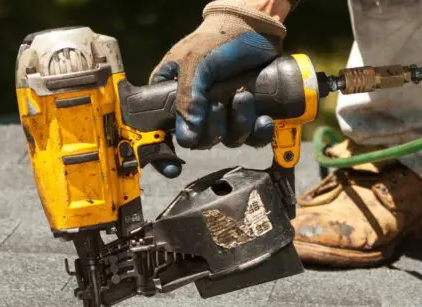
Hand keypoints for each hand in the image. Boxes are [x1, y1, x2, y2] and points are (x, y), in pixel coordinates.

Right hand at [150, 0, 288, 152]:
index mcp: (171, 97)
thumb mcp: (196, 63)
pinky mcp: (246, 113)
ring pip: (226, 140)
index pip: (158, 133)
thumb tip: (187, 136)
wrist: (256, 26)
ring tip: (244, 97)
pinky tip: (263, 119)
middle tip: (219, 103)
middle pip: (198, 142)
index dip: (162, 154)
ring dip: (238, 125)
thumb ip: (188, 98)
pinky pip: (250, 138)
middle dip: (214, 128)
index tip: (172, 165)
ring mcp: (221, 113)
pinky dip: (258, 132)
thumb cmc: (219, 38)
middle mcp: (195, 109)